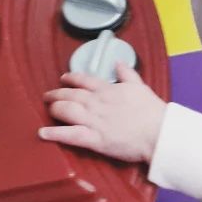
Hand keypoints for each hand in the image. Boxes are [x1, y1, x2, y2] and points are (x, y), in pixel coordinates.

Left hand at [39, 64, 166, 163]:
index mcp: (108, 90)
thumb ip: (127, 74)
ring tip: (48, 109)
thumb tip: (119, 62)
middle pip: (70, 95)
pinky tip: (42, 133)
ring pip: (66, 111)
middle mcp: (97, 103)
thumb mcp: (140, 87)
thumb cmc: (153, 112)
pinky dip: (55, 133)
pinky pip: (70, 135)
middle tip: (48, 96)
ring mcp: (94, 121)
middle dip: (56, 94)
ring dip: (54, 109)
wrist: (158, 132)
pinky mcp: (95, 139)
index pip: (84, 80)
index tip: (64, 78)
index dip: (71, 78)